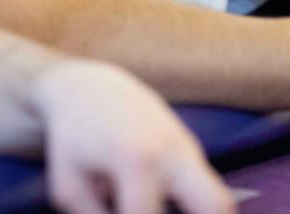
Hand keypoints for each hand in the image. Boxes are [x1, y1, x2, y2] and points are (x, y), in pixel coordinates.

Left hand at [31, 60, 233, 213]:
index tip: (117, 212)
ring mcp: (188, 148)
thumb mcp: (69, 187)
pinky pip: (206, 190)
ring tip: (166, 212)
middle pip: (218, 206)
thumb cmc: (73, 140)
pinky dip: (193, 209)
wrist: (90, 88)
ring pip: (220, 200)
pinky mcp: (192, 150)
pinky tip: (163, 208)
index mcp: (137, 160)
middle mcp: (174, 152)